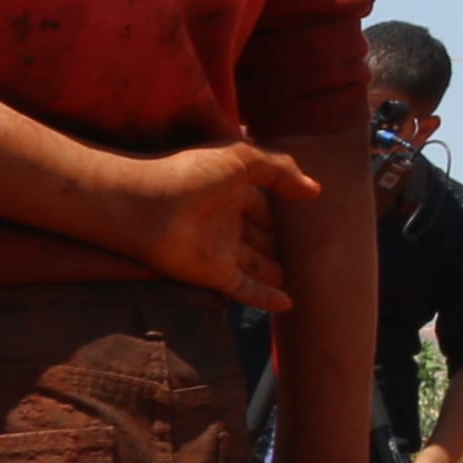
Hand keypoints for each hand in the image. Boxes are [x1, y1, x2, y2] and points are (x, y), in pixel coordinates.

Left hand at [104, 142, 315, 308]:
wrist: (146, 203)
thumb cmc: (190, 172)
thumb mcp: (242, 159)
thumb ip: (280, 170)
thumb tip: (315, 191)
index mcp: (231, 192)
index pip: (261, 206)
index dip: (279, 214)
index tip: (304, 222)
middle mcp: (226, 222)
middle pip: (259, 238)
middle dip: (278, 245)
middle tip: (307, 256)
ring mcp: (220, 249)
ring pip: (255, 265)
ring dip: (275, 272)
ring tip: (300, 279)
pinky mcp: (213, 273)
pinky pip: (244, 289)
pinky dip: (265, 297)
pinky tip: (288, 304)